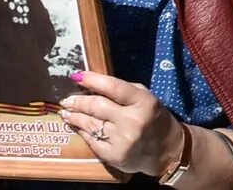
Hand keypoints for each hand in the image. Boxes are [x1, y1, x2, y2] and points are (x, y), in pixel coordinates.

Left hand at [61, 70, 188, 178]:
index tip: (76, 76)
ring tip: (66, 111)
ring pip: (91, 124)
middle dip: (78, 101)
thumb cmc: (154, 118)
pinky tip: (76, 125)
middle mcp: (132, 121)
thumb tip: (93, 84)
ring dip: (75, 116)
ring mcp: (122, 141)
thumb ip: (123, 91)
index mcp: (144, 102)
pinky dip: (82, 131)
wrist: (166, 150)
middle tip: (67, 99)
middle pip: (97, 106)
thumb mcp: (146, 98)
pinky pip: (92, 140)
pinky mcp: (113, 156)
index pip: (114, 87)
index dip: (93, 80)